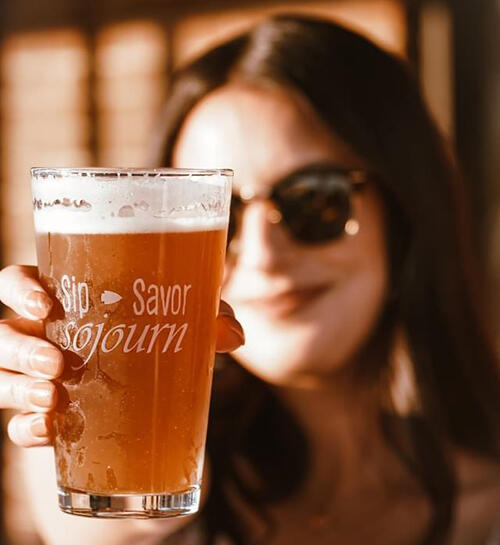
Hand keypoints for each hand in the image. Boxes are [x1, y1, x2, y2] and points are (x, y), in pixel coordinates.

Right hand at [0, 265, 243, 447]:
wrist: (152, 396)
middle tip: (58, 363)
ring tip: (53, 396)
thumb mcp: (182, 323)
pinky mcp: (46, 416)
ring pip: (1, 376)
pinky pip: (18, 425)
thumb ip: (208, 318)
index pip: (18, 283)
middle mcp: (42, 335)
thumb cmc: (154, 339)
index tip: (43, 303)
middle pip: (3, 333)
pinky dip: (27, 429)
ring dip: (18, 387)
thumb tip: (234, 335)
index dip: (19, 289)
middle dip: (20, 348)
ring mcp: (37, 377)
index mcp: (66, 301)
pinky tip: (48, 431)